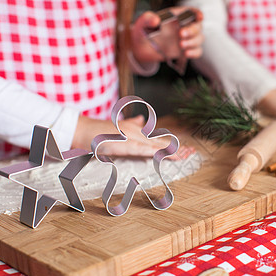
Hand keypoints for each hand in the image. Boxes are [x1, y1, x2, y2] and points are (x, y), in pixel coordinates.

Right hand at [72, 115, 193, 159]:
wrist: (83, 130)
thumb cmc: (100, 132)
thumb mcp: (119, 127)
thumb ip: (132, 124)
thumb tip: (143, 120)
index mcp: (138, 132)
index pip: (159, 141)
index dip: (173, 146)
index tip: (187, 151)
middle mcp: (137, 133)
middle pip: (161, 143)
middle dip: (177, 149)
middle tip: (192, 153)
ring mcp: (131, 138)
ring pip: (155, 146)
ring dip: (169, 152)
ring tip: (183, 155)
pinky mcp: (123, 144)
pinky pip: (141, 149)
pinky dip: (152, 152)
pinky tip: (162, 155)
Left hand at [130, 7, 203, 63]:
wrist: (140, 49)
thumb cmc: (142, 32)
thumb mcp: (142, 24)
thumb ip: (147, 19)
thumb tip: (155, 20)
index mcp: (175, 16)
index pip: (191, 12)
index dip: (198, 14)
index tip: (199, 17)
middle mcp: (183, 26)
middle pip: (197, 26)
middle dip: (192, 30)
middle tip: (181, 34)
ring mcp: (185, 39)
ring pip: (199, 39)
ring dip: (193, 42)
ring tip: (181, 45)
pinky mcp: (184, 51)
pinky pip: (197, 51)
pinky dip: (194, 53)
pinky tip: (186, 53)